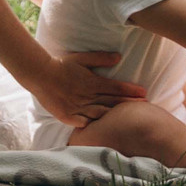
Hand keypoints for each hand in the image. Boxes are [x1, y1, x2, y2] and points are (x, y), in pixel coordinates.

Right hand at [30, 49, 145, 127]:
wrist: (40, 75)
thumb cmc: (61, 65)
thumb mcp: (81, 58)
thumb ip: (100, 58)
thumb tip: (119, 57)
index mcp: (92, 82)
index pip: (116, 88)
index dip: (131, 91)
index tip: (144, 93)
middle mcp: (87, 96)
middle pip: (112, 101)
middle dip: (129, 103)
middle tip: (145, 105)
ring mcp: (78, 108)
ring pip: (101, 114)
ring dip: (115, 115)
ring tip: (129, 118)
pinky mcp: (68, 117)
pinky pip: (84, 123)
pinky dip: (94, 125)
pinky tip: (104, 128)